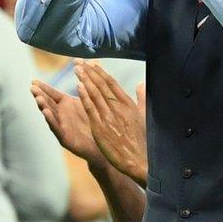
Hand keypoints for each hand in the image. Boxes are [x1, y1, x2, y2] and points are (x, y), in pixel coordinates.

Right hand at [31, 79, 107, 167]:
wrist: (103, 146)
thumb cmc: (95, 123)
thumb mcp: (88, 103)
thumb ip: (83, 90)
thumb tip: (82, 71)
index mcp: (67, 105)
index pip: (53, 94)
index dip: (43, 88)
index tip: (33, 80)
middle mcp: (62, 115)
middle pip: (48, 103)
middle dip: (40, 95)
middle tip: (32, 88)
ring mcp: (62, 127)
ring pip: (50, 116)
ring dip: (44, 107)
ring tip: (38, 98)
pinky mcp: (66, 139)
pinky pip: (57, 129)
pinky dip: (51, 121)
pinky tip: (46, 113)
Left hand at [75, 61, 147, 185]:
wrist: (140, 160)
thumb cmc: (143, 141)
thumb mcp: (145, 116)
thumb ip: (142, 98)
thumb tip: (141, 83)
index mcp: (128, 104)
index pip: (112, 84)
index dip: (100, 73)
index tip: (92, 64)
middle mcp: (118, 108)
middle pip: (101, 85)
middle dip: (89, 72)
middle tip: (79, 61)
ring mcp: (109, 117)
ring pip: (95, 94)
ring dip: (84, 80)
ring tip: (76, 68)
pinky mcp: (100, 128)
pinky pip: (91, 109)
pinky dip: (84, 96)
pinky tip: (78, 86)